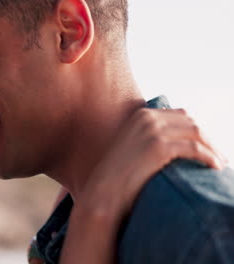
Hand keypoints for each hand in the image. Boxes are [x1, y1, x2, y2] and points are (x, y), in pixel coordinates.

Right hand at [80, 108, 224, 217]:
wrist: (103, 192)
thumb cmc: (116, 177)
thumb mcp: (131, 148)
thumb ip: (148, 138)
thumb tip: (176, 143)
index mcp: (140, 115)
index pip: (180, 115)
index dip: (195, 131)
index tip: (206, 146)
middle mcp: (147, 118)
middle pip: (190, 122)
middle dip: (207, 138)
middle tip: (217, 156)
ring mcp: (153, 131)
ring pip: (196, 133)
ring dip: (212, 148)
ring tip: (220, 163)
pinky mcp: (160, 147)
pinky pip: (195, 149)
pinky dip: (210, 157)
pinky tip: (215, 167)